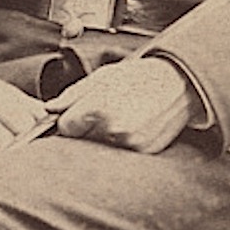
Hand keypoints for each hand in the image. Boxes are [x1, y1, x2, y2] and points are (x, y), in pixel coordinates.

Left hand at [46, 56, 204, 153]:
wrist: (180, 83)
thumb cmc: (140, 77)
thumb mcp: (102, 77)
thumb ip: (72, 95)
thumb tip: (50, 109)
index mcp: (98, 107)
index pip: (66, 127)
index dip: (71, 120)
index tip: (82, 112)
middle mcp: (113, 129)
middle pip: (81, 140)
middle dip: (85, 130)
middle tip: (105, 113)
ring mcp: (130, 144)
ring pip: (100, 147)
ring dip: (103, 138)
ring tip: (121, 116)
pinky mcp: (144, 152)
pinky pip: (120, 152)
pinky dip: (121, 144)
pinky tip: (133, 126)